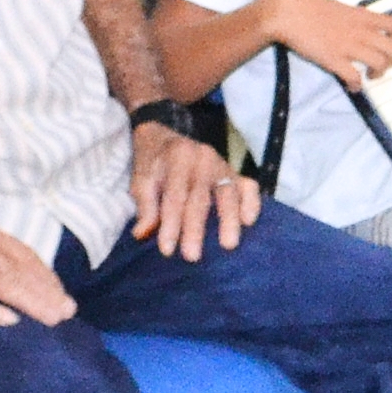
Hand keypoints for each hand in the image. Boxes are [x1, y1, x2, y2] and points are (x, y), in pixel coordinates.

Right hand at [0, 212, 76, 325]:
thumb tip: (33, 277)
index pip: (23, 254)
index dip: (46, 276)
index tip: (62, 294)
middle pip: (17, 270)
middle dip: (45, 292)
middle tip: (66, 312)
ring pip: (1, 284)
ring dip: (29, 302)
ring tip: (50, 318)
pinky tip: (11, 320)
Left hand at [126, 120, 259, 260]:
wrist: (163, 136)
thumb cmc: (152, 163)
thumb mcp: (141, 180)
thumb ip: (145, 206)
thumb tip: (142, 234)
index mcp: (177, 158)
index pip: (174, 196)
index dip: (170, 224)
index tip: (166, 251)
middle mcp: (202, 158)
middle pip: (200, 198)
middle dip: (195, 229)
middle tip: (192, 256)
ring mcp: (221, 164)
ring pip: (228, 193)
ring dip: (229, 220)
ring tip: (228, 245)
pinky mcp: (234, 172)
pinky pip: (248, 186)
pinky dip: (251, 203)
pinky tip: (249, 222)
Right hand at [259, 0, 391, 88]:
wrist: (287, 12)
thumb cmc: (307, 7)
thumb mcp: (338, 7)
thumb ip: (352, 17)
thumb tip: (359, 23)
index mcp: (361, 16)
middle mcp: (360, 31)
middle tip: (381, 65)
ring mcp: (348, 46)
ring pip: (380, 63)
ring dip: (378, 74)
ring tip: (368, 75)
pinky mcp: (334, 60)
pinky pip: (355, 78)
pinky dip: (357, 85)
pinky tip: (352, 86)